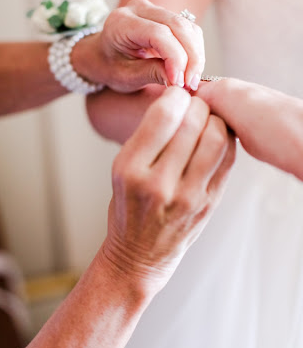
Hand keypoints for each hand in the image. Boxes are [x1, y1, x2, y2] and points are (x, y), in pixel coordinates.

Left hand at [74, 0, 204, 92]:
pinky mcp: (165, 14)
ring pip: (187, 27)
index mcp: (121, 22)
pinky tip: (190, 69)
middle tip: (192, 83)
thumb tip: (180, 80)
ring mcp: (153, 8)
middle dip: (191, 57)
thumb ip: (151, 74)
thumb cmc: (109, 67)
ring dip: (196, 54)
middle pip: (178, 26)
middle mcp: (138, 8)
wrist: (101, 55)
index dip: (175, 58)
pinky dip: (194, 50)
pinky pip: (188, 29)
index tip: (180, 82)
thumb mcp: (124, 77)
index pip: (158, 34)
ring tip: (192, 80)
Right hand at [100, 87, 234, 292]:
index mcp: (130, 170)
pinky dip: (225, 140)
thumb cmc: (126, 207)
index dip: (174, 97)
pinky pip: (227, 160)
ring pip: (216, 139)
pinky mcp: (209, 204)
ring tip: (206, 118)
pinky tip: (215, 138)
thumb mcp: (121, 169)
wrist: (138, 254)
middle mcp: (158, 183)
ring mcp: (187, 196)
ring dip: (215, 120)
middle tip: (195, 102)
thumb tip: (175, 101)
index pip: (162, 117)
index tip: (176, 93)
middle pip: (192, 124)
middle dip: (197, 104)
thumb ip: (147, 138)